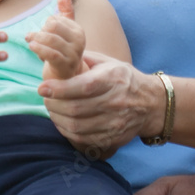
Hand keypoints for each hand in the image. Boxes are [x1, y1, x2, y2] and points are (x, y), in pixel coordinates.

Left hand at [26, 0, 86, 80]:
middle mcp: (79, 41)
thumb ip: (65, 12)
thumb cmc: (62, 53)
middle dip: (40, 31)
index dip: (44, 25)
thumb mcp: (64, 32)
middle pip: (52, 26)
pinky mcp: (65, 66)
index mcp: (78, 30)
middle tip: (33, 37)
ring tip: (31, 42)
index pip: (55, 19)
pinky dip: (38, 48)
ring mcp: (73, 54)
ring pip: (50, 38)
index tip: (43, 33)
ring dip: (36, 39)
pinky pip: (50, 53)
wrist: (66, 79)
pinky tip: (31, 45)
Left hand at [38, 53, 155, 157]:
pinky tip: (62, 122)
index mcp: (112, 80)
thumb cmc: (124, 79)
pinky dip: (67, 131)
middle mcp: (115, 102)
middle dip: (54, 105)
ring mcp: (115, 122)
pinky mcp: (112, 137)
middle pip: (76, 109)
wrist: (152, 104)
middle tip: (45, 99)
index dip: (60, 89)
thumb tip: (57, 55)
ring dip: (57, 119)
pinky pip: (83, 139)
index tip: (42, 88)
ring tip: (52, 110)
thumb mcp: (109, 63)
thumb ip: (84, 59)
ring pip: (77, 126)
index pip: (83, 86)